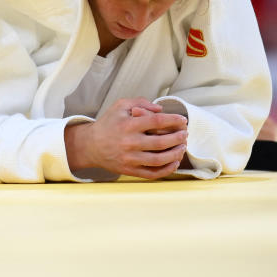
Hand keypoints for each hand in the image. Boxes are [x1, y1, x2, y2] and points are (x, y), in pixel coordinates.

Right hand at [65, 98, 187, 178]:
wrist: (90, 145)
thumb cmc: (108, 124)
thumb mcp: (120, 106)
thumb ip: (141, 102)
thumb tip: (160, 110)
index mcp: (128, 125)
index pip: (157, 122)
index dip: (174, 120)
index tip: (183, 120)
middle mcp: (129, 143)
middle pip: (161, 142)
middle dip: (178, 138)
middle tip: (185, 134)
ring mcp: (129, 159)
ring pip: (159, 159)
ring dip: (175, 154)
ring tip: (182, 147)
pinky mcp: (129, 170)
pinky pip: (152, 173)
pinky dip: (166, 169)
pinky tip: (174, 162)